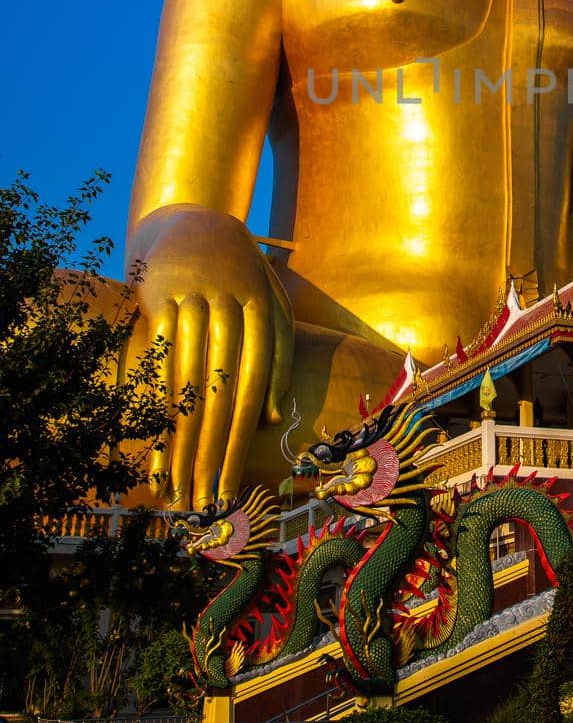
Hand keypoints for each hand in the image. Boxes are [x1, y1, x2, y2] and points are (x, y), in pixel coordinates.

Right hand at [129, 205, 294, 509]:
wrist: (194, 221)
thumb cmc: (240, 275)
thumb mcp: (270, 304)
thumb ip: (277, 354)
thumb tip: (271, 418)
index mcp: (261, 310)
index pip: (250, 386)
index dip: (238, 439)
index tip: (229, 485)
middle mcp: (226, 304)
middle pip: (217, 391)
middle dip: (208, 451)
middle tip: (201, 501)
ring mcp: (189, 299)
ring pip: (183, 380)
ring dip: (177, 437)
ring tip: (175, 485)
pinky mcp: (156, 298)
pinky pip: (152, 359)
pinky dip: (147, 399)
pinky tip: (145, 430)